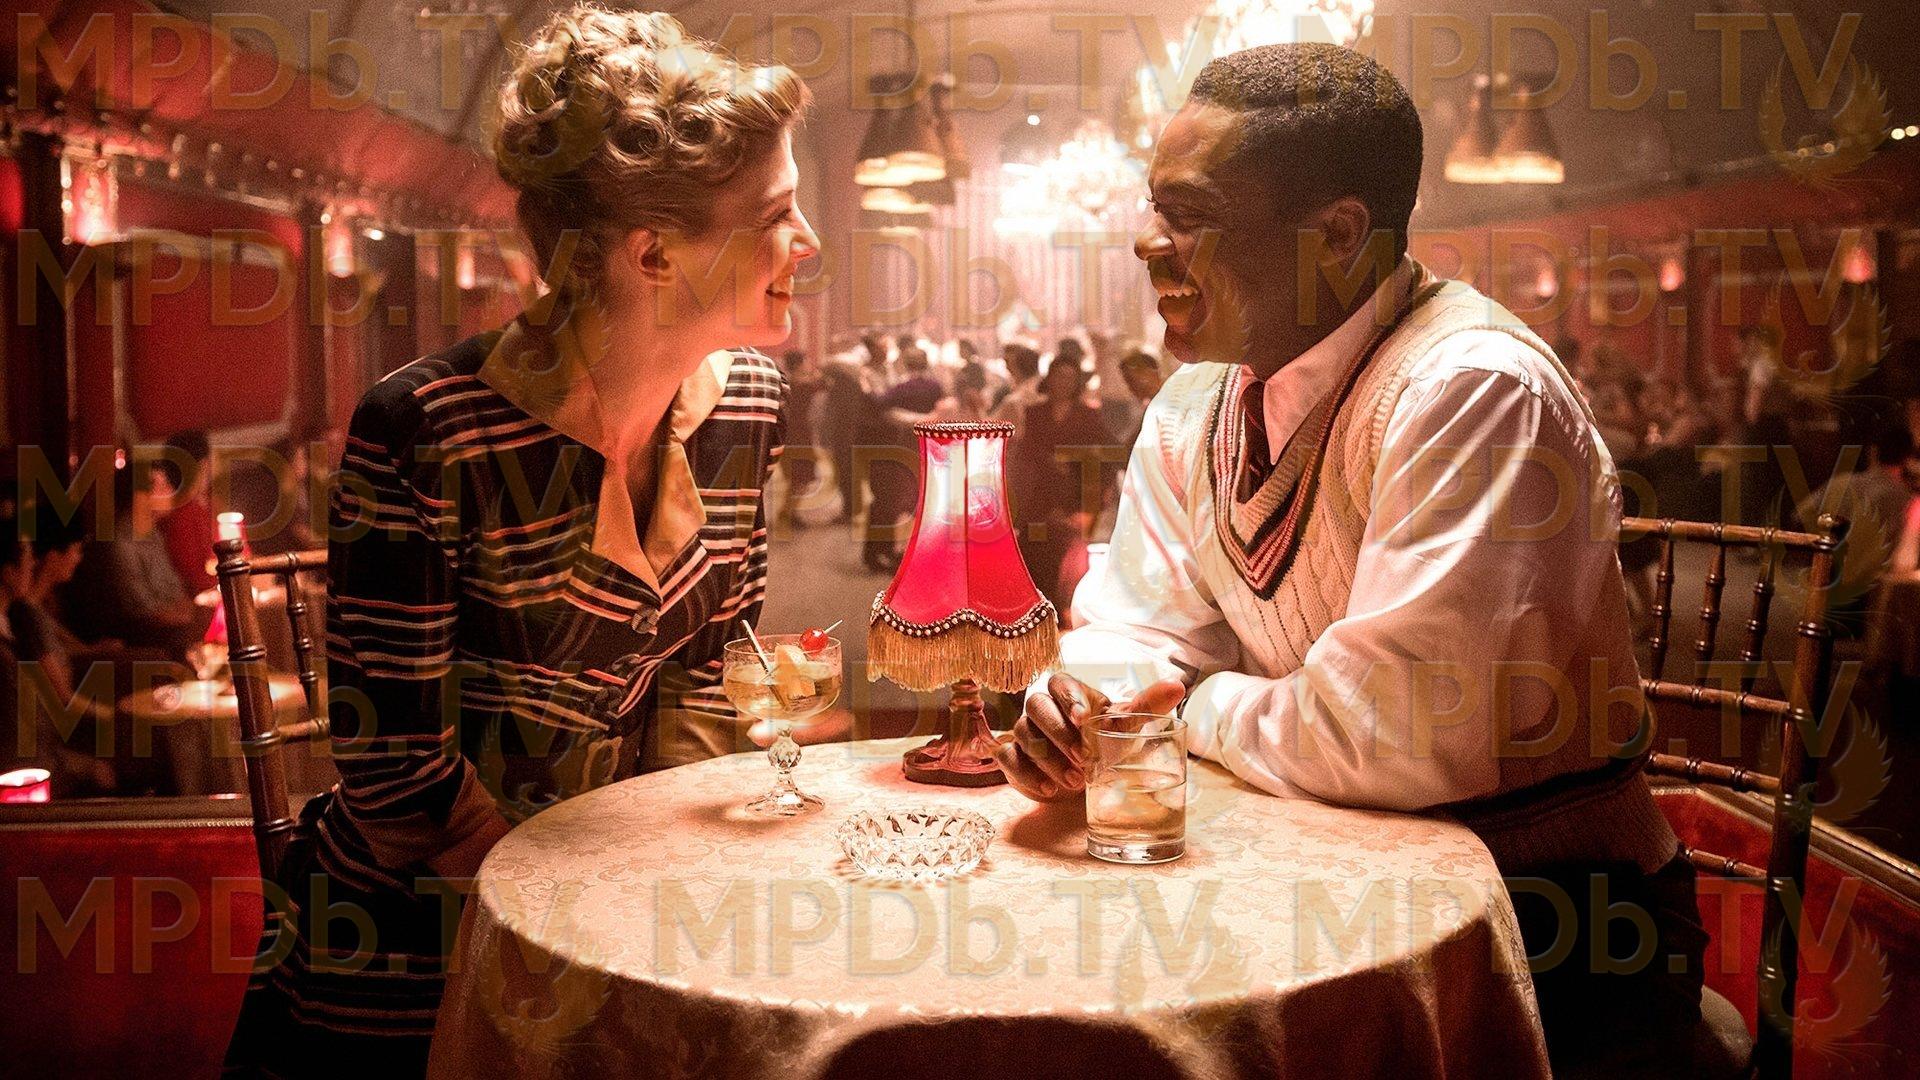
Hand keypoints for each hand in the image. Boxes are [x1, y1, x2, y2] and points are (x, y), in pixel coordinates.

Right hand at [995, 675, 1184, 801]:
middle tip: (1082, 758)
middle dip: (1058, 733)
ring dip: (1048, 759)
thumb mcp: (1125, 726)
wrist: (1083, 772)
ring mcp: (1024, 731)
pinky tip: (1048, 789)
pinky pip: (1008, 758)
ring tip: (1073, 781)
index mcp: (1069, 693)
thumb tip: (1178, 686)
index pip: (1060, 683)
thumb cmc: (1104, 741)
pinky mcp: (1013, 756)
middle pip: (1037, 707)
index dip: (1068, 699)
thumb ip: (1147, 706)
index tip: (1084, 720)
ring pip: (1024, 735)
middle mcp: (1043, 707)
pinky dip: (1027, 774)